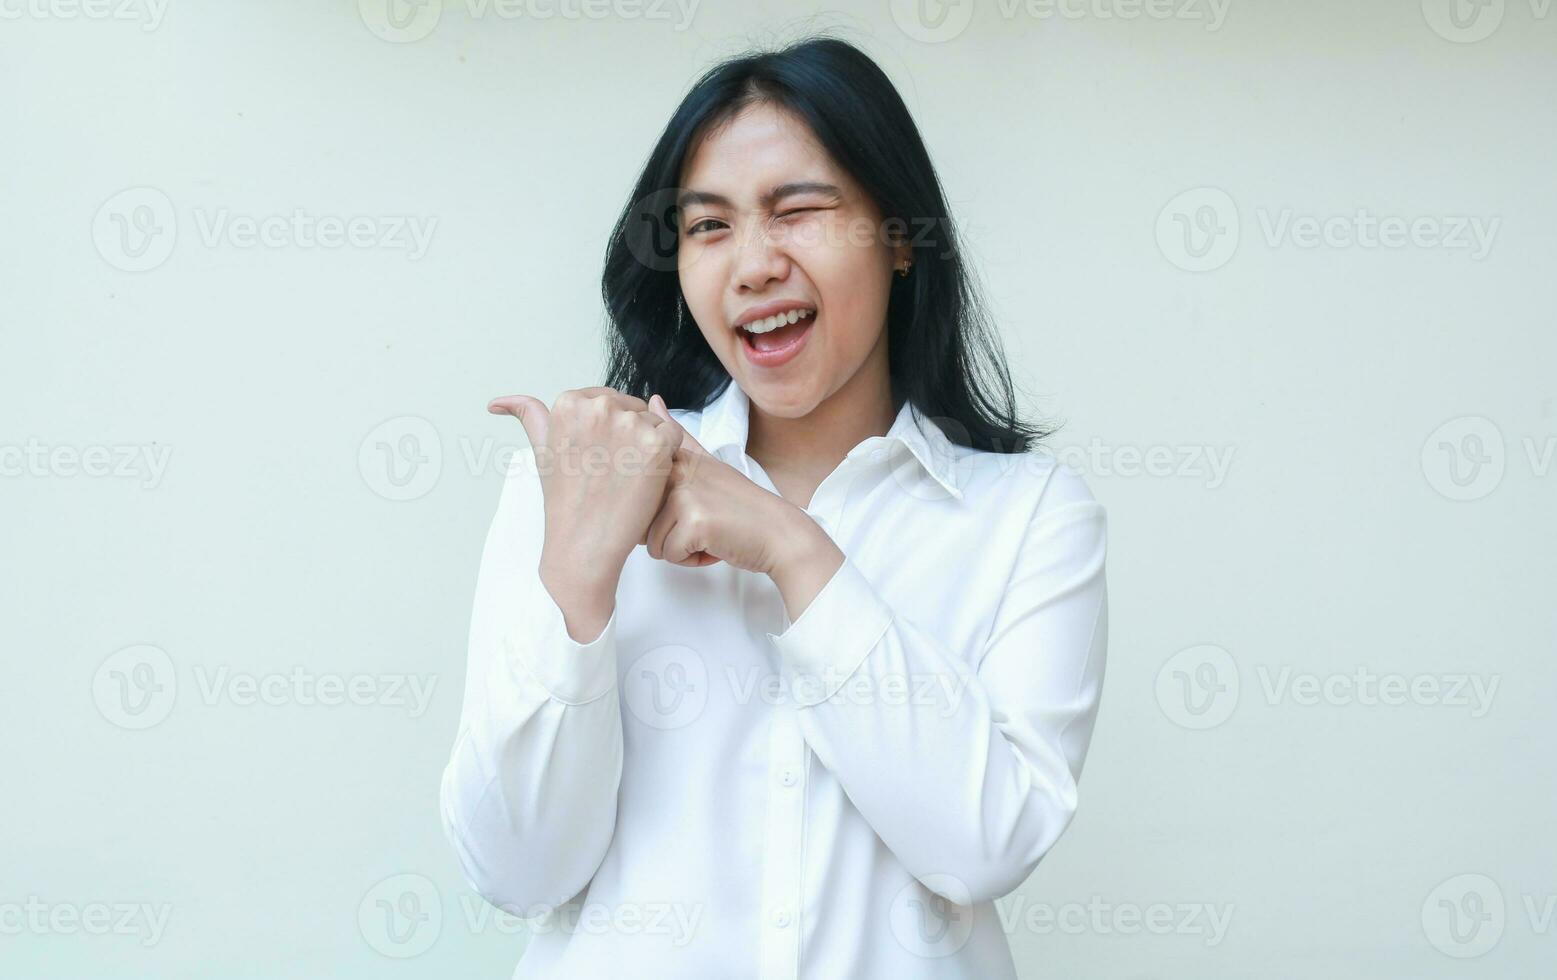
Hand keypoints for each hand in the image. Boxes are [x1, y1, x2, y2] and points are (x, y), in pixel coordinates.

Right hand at [488, 387, 681, 630]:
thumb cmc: (565, 500)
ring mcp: (629, 422)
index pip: (607, 400)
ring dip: (648, 445)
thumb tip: (497, 402)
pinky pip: (672, 436)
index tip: (600, 457)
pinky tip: (646, 477)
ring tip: (627, 476)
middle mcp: (598, 405)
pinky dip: (666, 456)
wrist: (585, 543)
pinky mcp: (656, 441)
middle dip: (630, 435)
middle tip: (613, 471)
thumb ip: (528, 416)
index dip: (611, 431)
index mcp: (569, 402)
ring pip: (653, 421)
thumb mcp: (542, 451)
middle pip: (631, 407)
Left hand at [643, 395, 817, 575]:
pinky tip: (715, 545)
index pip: (641, 492)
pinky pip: (669, 555)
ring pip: (653, 543)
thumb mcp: (709, 464)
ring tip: (710, 534)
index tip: (692, 508)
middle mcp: (677, 471)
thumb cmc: (743, 506)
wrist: (778, 533)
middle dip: (669, 533)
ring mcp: (684, 494)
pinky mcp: (692, 522)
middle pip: (643, 520)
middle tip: (703, 522)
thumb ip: (679, 437)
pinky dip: (691, 560)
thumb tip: (654, 400)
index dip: (660, 511)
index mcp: (677, 457)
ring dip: (680, 549)